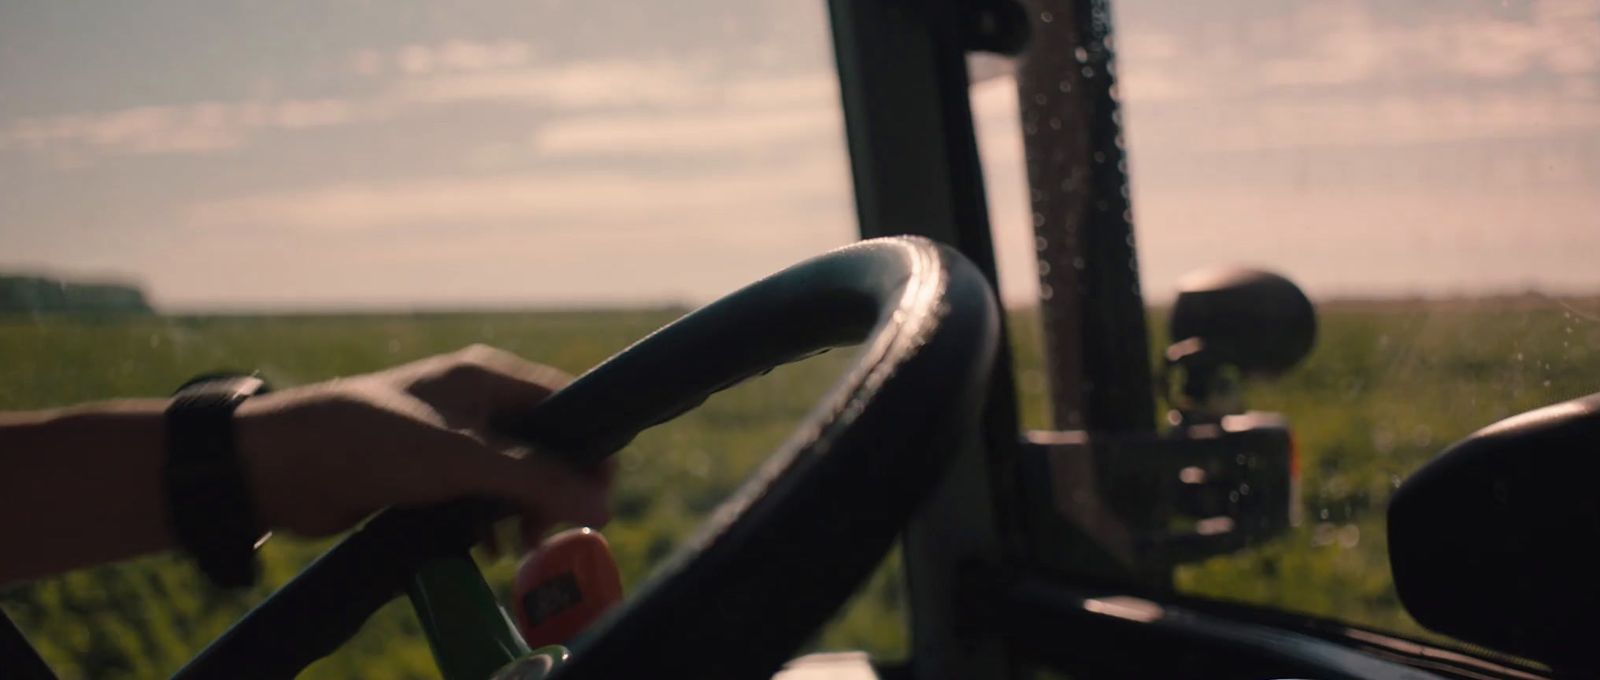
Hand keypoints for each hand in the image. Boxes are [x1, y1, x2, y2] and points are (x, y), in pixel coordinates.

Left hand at [236, 345, 611, 546]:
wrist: (277, 467)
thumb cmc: (370, 441)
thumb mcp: (462, 459)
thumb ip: (534, 478)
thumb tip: (602, 502)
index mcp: (486, 376)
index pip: (564, 402)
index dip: (590, 445)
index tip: (604, 492)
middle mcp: (473, 403)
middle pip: (542, 445)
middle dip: (555, 489)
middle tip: (561, 532)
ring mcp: (449, 439)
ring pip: (511, 476)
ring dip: (523, 511)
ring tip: (523, 547)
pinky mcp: (425, 475)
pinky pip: (477, 497)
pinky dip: (490, 522)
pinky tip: (486, 547)